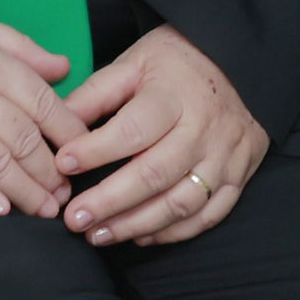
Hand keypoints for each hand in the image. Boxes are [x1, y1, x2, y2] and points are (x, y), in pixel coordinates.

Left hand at [57, 26, 268, 247]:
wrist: (241, 65)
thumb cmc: (176, 63)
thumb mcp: (133, 62)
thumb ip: (96, 93)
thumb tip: (58, 123)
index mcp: (173, 96)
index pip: (132, 130)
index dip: (95, 151)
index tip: (61, 164)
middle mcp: (203, 131)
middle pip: (155, 174)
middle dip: (110, 201)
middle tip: (73, 218)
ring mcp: (225, 158)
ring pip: (181, 202)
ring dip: (136, 224)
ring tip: (97, 235)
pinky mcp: (239, 177)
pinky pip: (209, 215)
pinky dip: (174, 232)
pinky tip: (140, 236)